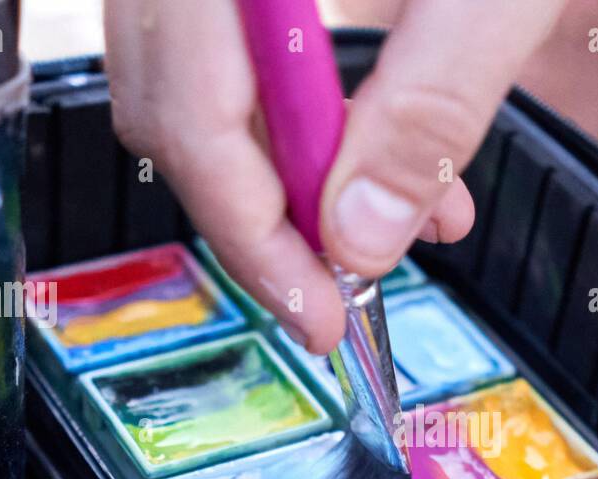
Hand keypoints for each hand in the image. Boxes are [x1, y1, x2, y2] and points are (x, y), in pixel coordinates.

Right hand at [103, 0, 563, 352]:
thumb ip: (425, 112)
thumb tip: (359, 242)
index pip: (192, 114)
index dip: (252, 236)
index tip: (319, 315)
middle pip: (172, 107)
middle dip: (264, 215)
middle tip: (344, 282)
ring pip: (190, 83)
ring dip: (288, 174)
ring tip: (391, 218)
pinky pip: (224, 44)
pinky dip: (295, 114)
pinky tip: (378, 149)